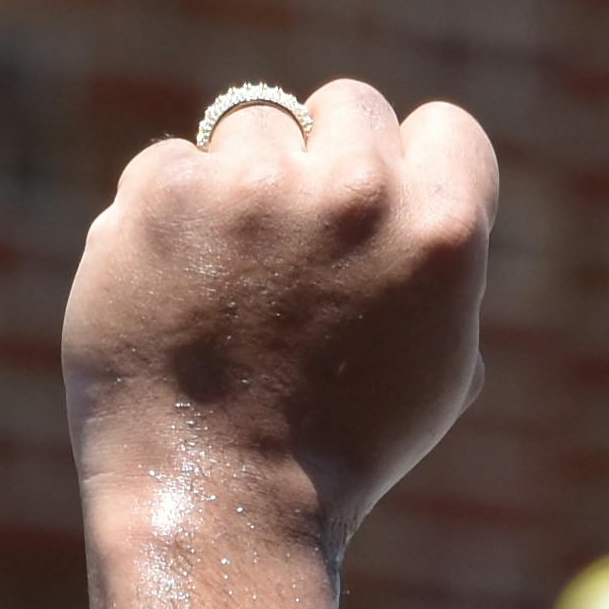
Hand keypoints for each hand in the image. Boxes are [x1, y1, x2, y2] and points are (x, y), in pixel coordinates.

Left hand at [64, 81, 498, 575]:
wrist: (219, 502)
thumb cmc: (338, 452)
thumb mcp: (441, 367)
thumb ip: (444, 269)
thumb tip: (427, 202)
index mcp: (442, 227)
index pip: (444, 128)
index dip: (409, 169)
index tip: (372, 214)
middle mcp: (356, 192)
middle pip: (346, 107)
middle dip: (321, 161)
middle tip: (289, 245)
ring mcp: (254, 188)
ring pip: (251, 125)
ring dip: (238, 183)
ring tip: (225, 274)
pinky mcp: (164, 195)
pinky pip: (169, 164)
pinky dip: (163, 217)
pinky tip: (170, 285)